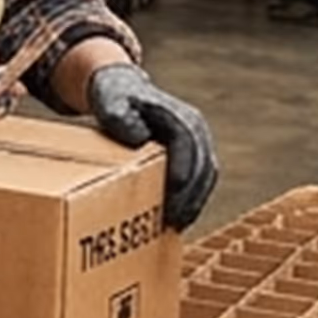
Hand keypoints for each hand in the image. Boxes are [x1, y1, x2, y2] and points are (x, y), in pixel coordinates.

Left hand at [86, 64, 218, 229]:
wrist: (123, 91)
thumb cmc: (114, 98)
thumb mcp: (110, 101)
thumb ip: (118, 115)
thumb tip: (138, 137)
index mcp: (178, 114)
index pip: (188, 141)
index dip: (184, 167)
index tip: (174, 190)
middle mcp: (195, 128)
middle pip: (203, 164)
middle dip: (191, 195)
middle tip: (173, 220)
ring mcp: (198, 143)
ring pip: (207, 176)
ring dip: (194, 203)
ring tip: (176, 225)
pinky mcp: (194, 158)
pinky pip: (201, 182)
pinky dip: (192, 202)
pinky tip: (178, 220)